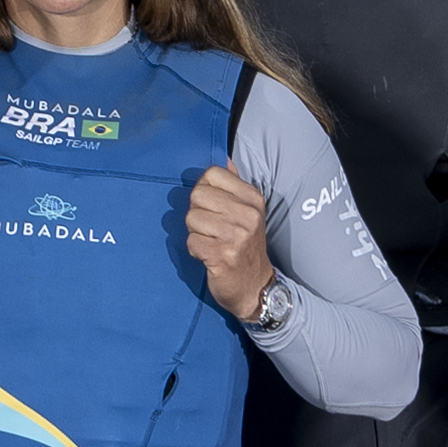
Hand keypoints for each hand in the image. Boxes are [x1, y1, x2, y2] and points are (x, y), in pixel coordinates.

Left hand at [181, 165, 273, 329]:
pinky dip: (195, 250)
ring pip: (191, 218)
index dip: (204, 190)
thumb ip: (234, 185)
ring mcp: (236, 235)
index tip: (213, 207)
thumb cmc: (245, 247)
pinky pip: (191, 241)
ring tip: (211, 242)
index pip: (212, 174)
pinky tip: (209, 256)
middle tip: (211, 229)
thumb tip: (224, 158)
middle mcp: (247, 214)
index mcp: (253, 198)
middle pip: (197, 194)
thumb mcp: (248, 213)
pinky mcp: (222, 255)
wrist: (255, 288)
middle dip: (197, 212)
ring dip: (195, 233)